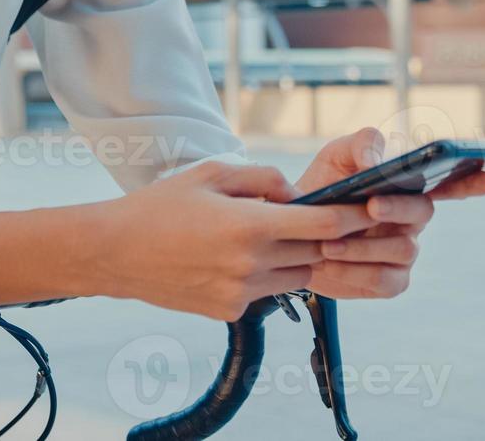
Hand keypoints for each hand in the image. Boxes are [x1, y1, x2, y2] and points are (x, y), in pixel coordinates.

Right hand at [93, 161, 377, 321]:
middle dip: (326, 238)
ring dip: (298, 258)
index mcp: (249, 226)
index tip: (369, 209)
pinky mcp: (229, 311)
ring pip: (296, 277)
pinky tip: (239, 257)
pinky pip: (267, 292)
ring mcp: (241, 292)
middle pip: (315, 254)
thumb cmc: (160, 205)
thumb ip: (262, 179)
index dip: (350, 217)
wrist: (115, 252)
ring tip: (276, 236)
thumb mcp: (210, 173)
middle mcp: (251, 264)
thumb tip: (296, 193)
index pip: (321, 226)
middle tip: (329, 221)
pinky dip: (268, 275)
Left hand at [293, 127, 484, 300]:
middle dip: (398, 208)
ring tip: (329, 242)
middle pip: (423, 212)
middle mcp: (413, 219)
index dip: (471, 181)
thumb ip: (360, 145)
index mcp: (408, 186)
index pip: (450, 181)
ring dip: (365, 246)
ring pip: (404, 250)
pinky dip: (355, 272)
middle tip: (370, 205)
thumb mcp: (336, 156)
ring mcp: (405, 252)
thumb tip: (378, 158)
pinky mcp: (390, 281)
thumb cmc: (322, 188)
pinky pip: (385, 281)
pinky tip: (330, 264)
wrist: (292, 231)